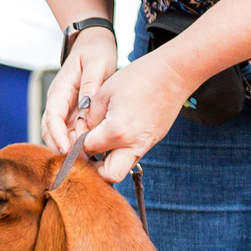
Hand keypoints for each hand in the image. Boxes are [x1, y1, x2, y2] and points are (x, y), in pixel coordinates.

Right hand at [41, 25, 120, 153]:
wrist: (94, 44)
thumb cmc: (95, 51)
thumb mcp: (96, 63)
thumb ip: (91, 83)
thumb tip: (87, 104)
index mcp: (60, 90)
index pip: (52, 117)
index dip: (58, 135)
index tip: (68, 150)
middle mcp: (59, 102)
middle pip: (52, 132)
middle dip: (63, 149)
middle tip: (80, 164)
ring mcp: (66, 109)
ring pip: (61, 136)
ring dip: (71, 150)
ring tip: (88, 164)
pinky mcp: (75, 114)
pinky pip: (72, 133)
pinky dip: (79, 145)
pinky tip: (93, 154)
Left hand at [68, 48, 190, 184]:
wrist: (173, 74)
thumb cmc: (138, 78)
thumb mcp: (103, 93)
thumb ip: (90, 118)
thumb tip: (84, 132)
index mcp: (116, 132)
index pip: (87, 149)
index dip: (77, 141)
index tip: (78, 128)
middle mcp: (132, 145)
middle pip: (109, 176)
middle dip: (94, 169)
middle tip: (87, 153)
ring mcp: (145, 145)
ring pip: (122, 169)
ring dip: (108, 163)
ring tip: (101, 144)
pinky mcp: (152, 141)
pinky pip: (133, 155)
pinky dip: (121, 152)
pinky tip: (116, 135)